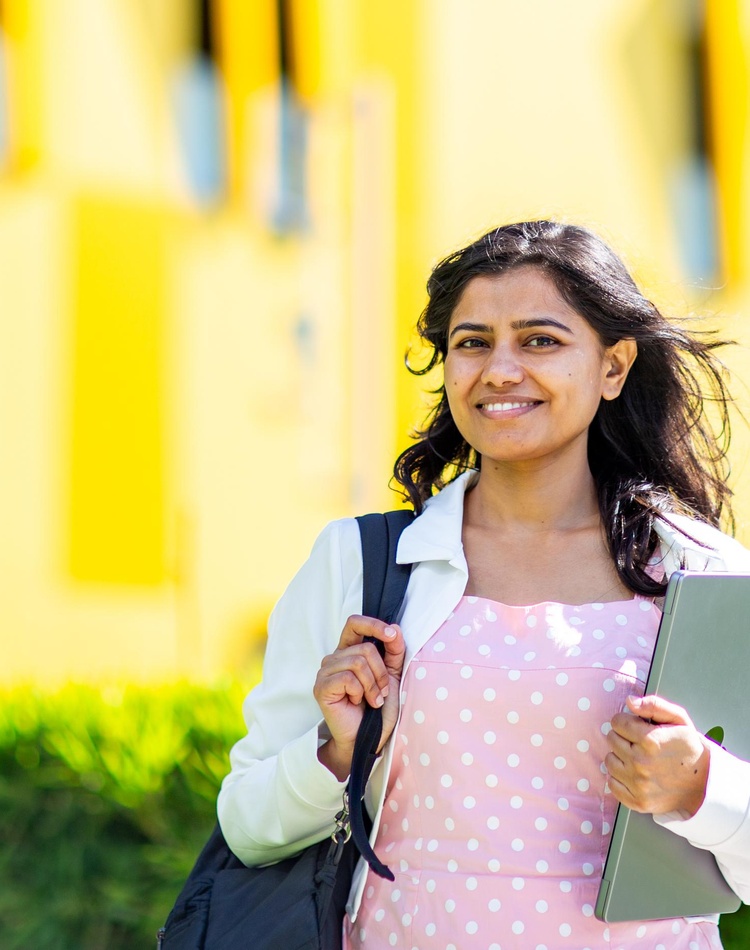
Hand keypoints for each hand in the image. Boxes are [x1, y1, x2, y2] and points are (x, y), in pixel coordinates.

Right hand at [314, 616, 404, 779]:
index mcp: (349, 651)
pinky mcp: (321, 687)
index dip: (373, 625)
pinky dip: (360, 692)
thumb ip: (393, 651)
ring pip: (358, 662)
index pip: (355, 623)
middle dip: (381, 671)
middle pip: (364, 648)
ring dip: (372, 685)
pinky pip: (348, 678)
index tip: (391, 635)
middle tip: (382, 691)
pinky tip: (358, 703)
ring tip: (373, 699)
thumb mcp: (392, 675)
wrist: (369, 739)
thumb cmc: (378, 709)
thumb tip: (395, 628)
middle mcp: (334, 658)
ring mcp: (325, 672)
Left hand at [605, 694, 709, 816]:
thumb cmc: (689, 748)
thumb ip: (654, 705)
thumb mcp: (679, 719)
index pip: (617, 722)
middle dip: (622, 737)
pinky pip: (612, 784)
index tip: (636, 727)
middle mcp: (641, 762)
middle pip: (611, 739)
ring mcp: (638, 784)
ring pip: (609, 760)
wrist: (705, 784)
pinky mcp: (637, 801)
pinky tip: (634, 774)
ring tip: (637, 758)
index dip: (626, 721)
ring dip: (619, 757)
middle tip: (638, 743)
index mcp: (650, 740)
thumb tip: (629, 702)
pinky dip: (619, 778)